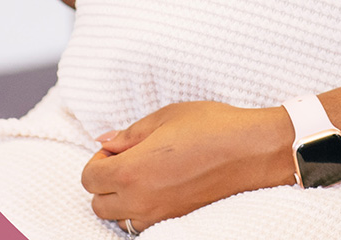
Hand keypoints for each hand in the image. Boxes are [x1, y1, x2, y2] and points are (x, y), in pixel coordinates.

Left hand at [81, 101, 295, 230]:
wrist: (250, 150)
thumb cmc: (210, 126)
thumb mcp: (164, 117)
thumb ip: (129, 133)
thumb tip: (105, 141)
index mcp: (131, 172)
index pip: (89, 179)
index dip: (98, 160)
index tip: (117, 147)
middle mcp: (140, 201)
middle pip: (98, 204)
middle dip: (106, 181)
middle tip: (129, 157)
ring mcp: (158, 217)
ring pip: (119, 218)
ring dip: (122, 198)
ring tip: (145, 172)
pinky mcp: (176, 223)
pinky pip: (143, 223)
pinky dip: (142, 208)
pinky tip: (160, 185)